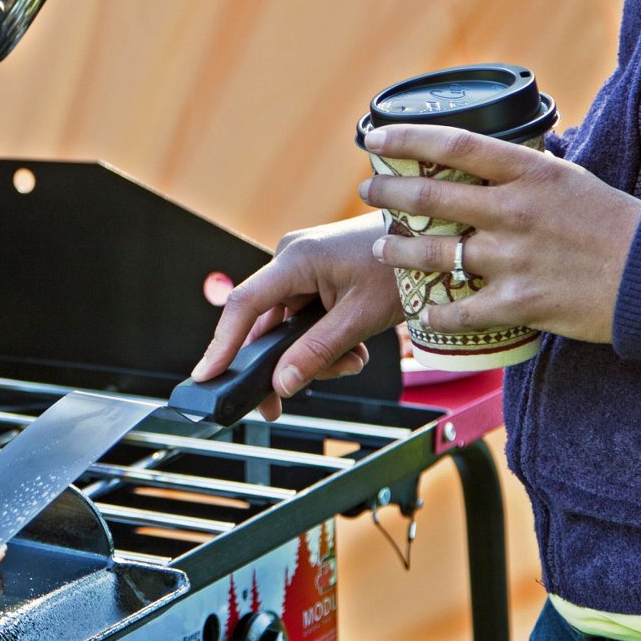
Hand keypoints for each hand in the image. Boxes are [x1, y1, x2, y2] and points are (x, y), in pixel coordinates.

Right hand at [193, 214, 400, 419]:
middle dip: (284, 362)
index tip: (207, 375)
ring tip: (349, 362)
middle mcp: (291, 260)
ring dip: (314, 353)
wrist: (433, 239)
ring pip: (288, 326)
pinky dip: (323, 339)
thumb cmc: (401, 266)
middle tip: (284, 401)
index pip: (244, 305)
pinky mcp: (316, 276)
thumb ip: (317, 351)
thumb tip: (282, 383)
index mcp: (295, 260)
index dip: (222, 343)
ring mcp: (303, 267)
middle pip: (266, 323)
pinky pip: (304, 317)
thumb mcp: (360, 317)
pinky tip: (350, 349)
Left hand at [360, 125, 640, 344]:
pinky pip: (460, 309)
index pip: (455, 145)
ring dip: (398, 251)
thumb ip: (523, 171)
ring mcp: (513, 258)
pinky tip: (421, 314)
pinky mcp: (519, 301)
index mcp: (529, 173)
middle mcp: (514, 211)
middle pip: (430, 198)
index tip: (374, 136)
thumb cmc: (614, 222)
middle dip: (388, 193)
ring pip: (434, 253)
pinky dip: (435, 313)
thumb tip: (487, 156)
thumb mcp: (569, 179)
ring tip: (381, 248)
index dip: (407, 139)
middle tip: (368, 190)